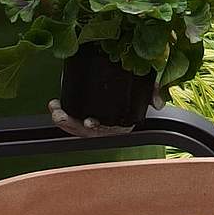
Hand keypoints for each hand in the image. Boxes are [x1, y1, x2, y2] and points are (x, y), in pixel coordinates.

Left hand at [47, 85, 164, 137]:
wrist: (128, 82)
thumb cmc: (137, 91)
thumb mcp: (146, 91)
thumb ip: (154, 94)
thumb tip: (159, 103)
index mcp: (121, 123)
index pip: (108, 130)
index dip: (97, 129)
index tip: (89, 122)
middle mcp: (106, 127)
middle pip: (86, 132)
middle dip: (72, 125)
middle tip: (61, 116)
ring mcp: (94, 123)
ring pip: (75, 128)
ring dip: (63, 120)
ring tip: (55, 108)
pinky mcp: (83, 114)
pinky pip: (71, 120)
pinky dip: (62, 113)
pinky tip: (55, 104)